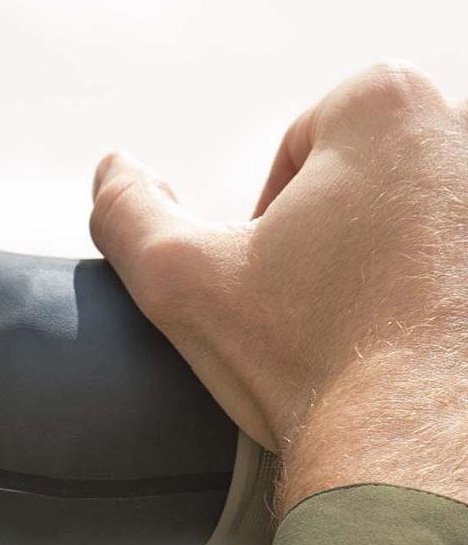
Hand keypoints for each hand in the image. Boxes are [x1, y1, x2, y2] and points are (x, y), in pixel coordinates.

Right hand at [89, 62, 467, 512]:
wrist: (409, 445)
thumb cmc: (303, 357)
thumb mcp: (182, 283)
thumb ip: (129, 215)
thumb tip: (112, 166)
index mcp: (383, 99)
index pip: (300, 149)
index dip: (269, 225)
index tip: (274, 289)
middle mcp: (460, 124)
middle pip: (368, 177)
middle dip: (336, 238)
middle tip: (316, 320)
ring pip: (415, 218)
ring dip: (384, 265)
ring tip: (364, 338)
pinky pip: (452, 263)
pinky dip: (434, 294)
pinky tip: (411, 346)